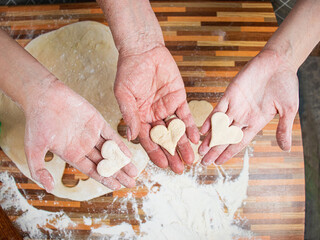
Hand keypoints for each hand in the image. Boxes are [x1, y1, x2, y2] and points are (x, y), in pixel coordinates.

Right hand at [24, 77, 136, 191]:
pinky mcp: (97, 121)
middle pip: (105, 163)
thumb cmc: (36, 122)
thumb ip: (39, 170)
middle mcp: (84, 146)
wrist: (43, 96)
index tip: (117, 187)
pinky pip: (112, 135)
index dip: (105, 179)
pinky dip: (120, 145)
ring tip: (134, 172)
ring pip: (111, 151)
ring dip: (122, 162)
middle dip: (118, 174)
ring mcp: (91, 134)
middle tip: (131, 184)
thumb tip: (50, 189)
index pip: (92, 170)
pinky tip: (129, 154)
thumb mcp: (33, 150)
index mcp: (71, 154)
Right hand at [114, 46, 199, 172]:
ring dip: (184, 144)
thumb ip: (130, 115)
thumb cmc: (129, 71)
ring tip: (191, 159)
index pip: (148, 140)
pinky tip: (197, 138)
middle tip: (180, 169)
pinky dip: (191, 127)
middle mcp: (153, 116)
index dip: (156, 153)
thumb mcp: (124, 94)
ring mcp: (167, 108)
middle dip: (172, 154)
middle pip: (164, 139)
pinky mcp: (179, 99)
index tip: (163, 165)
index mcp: (139, 117)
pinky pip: (186, 116)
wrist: (144, 50)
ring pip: (176, 130)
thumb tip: (131, 138)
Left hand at [199, 50, 298, 164]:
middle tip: (204, 162)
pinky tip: (203, 130)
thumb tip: (286, 149)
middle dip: (215, 150)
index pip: (239, 142)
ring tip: (200, 150)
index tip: (219, 162)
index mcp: (256, 122)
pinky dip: (211, 119)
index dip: (228, 153)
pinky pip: (218, 109)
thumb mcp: (288, 109)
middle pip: (226, 137)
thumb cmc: (286, 84)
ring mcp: (236, 105)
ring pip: (219, 126)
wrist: (279, 61)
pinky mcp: (230, 93)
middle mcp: (243, 116)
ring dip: (210, 138)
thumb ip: (283, 128)